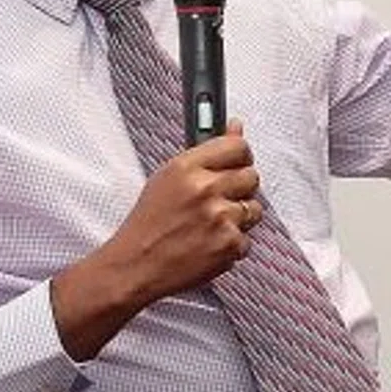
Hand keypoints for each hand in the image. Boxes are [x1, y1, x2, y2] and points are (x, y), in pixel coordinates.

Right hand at [50, 122, 261, 358]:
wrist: (136, 264)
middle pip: (251, 176)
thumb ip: (206, 152)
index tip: (238, 162)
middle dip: (240, 188)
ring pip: (254, 208)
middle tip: (221, 199)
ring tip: (212, 225)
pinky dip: (231, 245)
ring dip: (239, 218)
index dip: (241, 155)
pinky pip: (247, 239)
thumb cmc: (150, 222)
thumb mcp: (169, 177)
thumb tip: (236, 127)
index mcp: (186, 167)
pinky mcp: (228, 244)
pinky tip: (209, 245)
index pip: (237, 146)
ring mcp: (219, 217)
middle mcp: (204, 189)